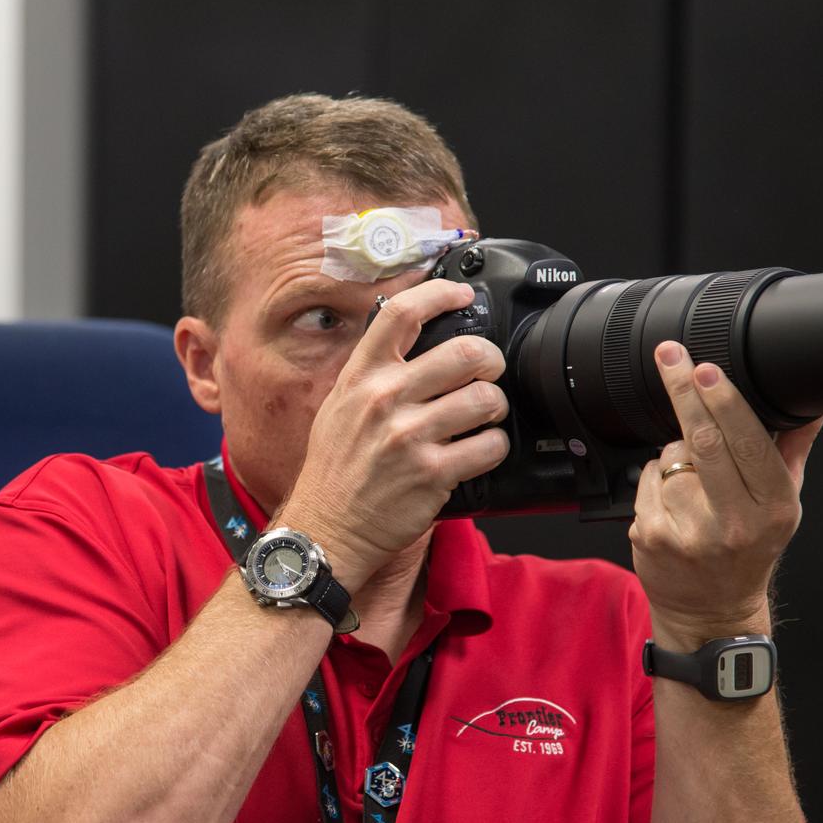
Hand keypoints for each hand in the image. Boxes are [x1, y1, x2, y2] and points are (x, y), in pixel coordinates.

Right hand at [278, 280, 509, 588]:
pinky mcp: (434, 474)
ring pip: (486, 400)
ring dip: (495, 407)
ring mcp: (410, 437)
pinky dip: (494, 447)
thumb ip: (374, 374)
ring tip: (484, 416)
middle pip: (465, 353)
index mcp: (361, 377)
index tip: (462, 294)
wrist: (327, 528)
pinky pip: (489, 447)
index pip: (402, 313)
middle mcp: (385, 400)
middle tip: (488, 372)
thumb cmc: (335, 470)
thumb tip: (416, 343)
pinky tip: (480, 451)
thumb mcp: (339, 407)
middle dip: (490, 361)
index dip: (441, 293)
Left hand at [629, 341, 822, 648]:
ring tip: (694, 483)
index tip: (706, 368)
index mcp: (772, 509)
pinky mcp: (651, 537)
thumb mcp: (784, 503)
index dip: (723, 402)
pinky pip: (646, 479)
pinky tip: (672, 502)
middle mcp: (733, 523)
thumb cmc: (750, 550)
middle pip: (703, 442)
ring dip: (676, 452)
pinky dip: (655, 477)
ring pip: (671, 458)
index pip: (746, 444)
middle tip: (671, 355)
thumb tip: (811, 403)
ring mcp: (687, 532)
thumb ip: (791, 450)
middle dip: (685, 392)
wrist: (711, 612)